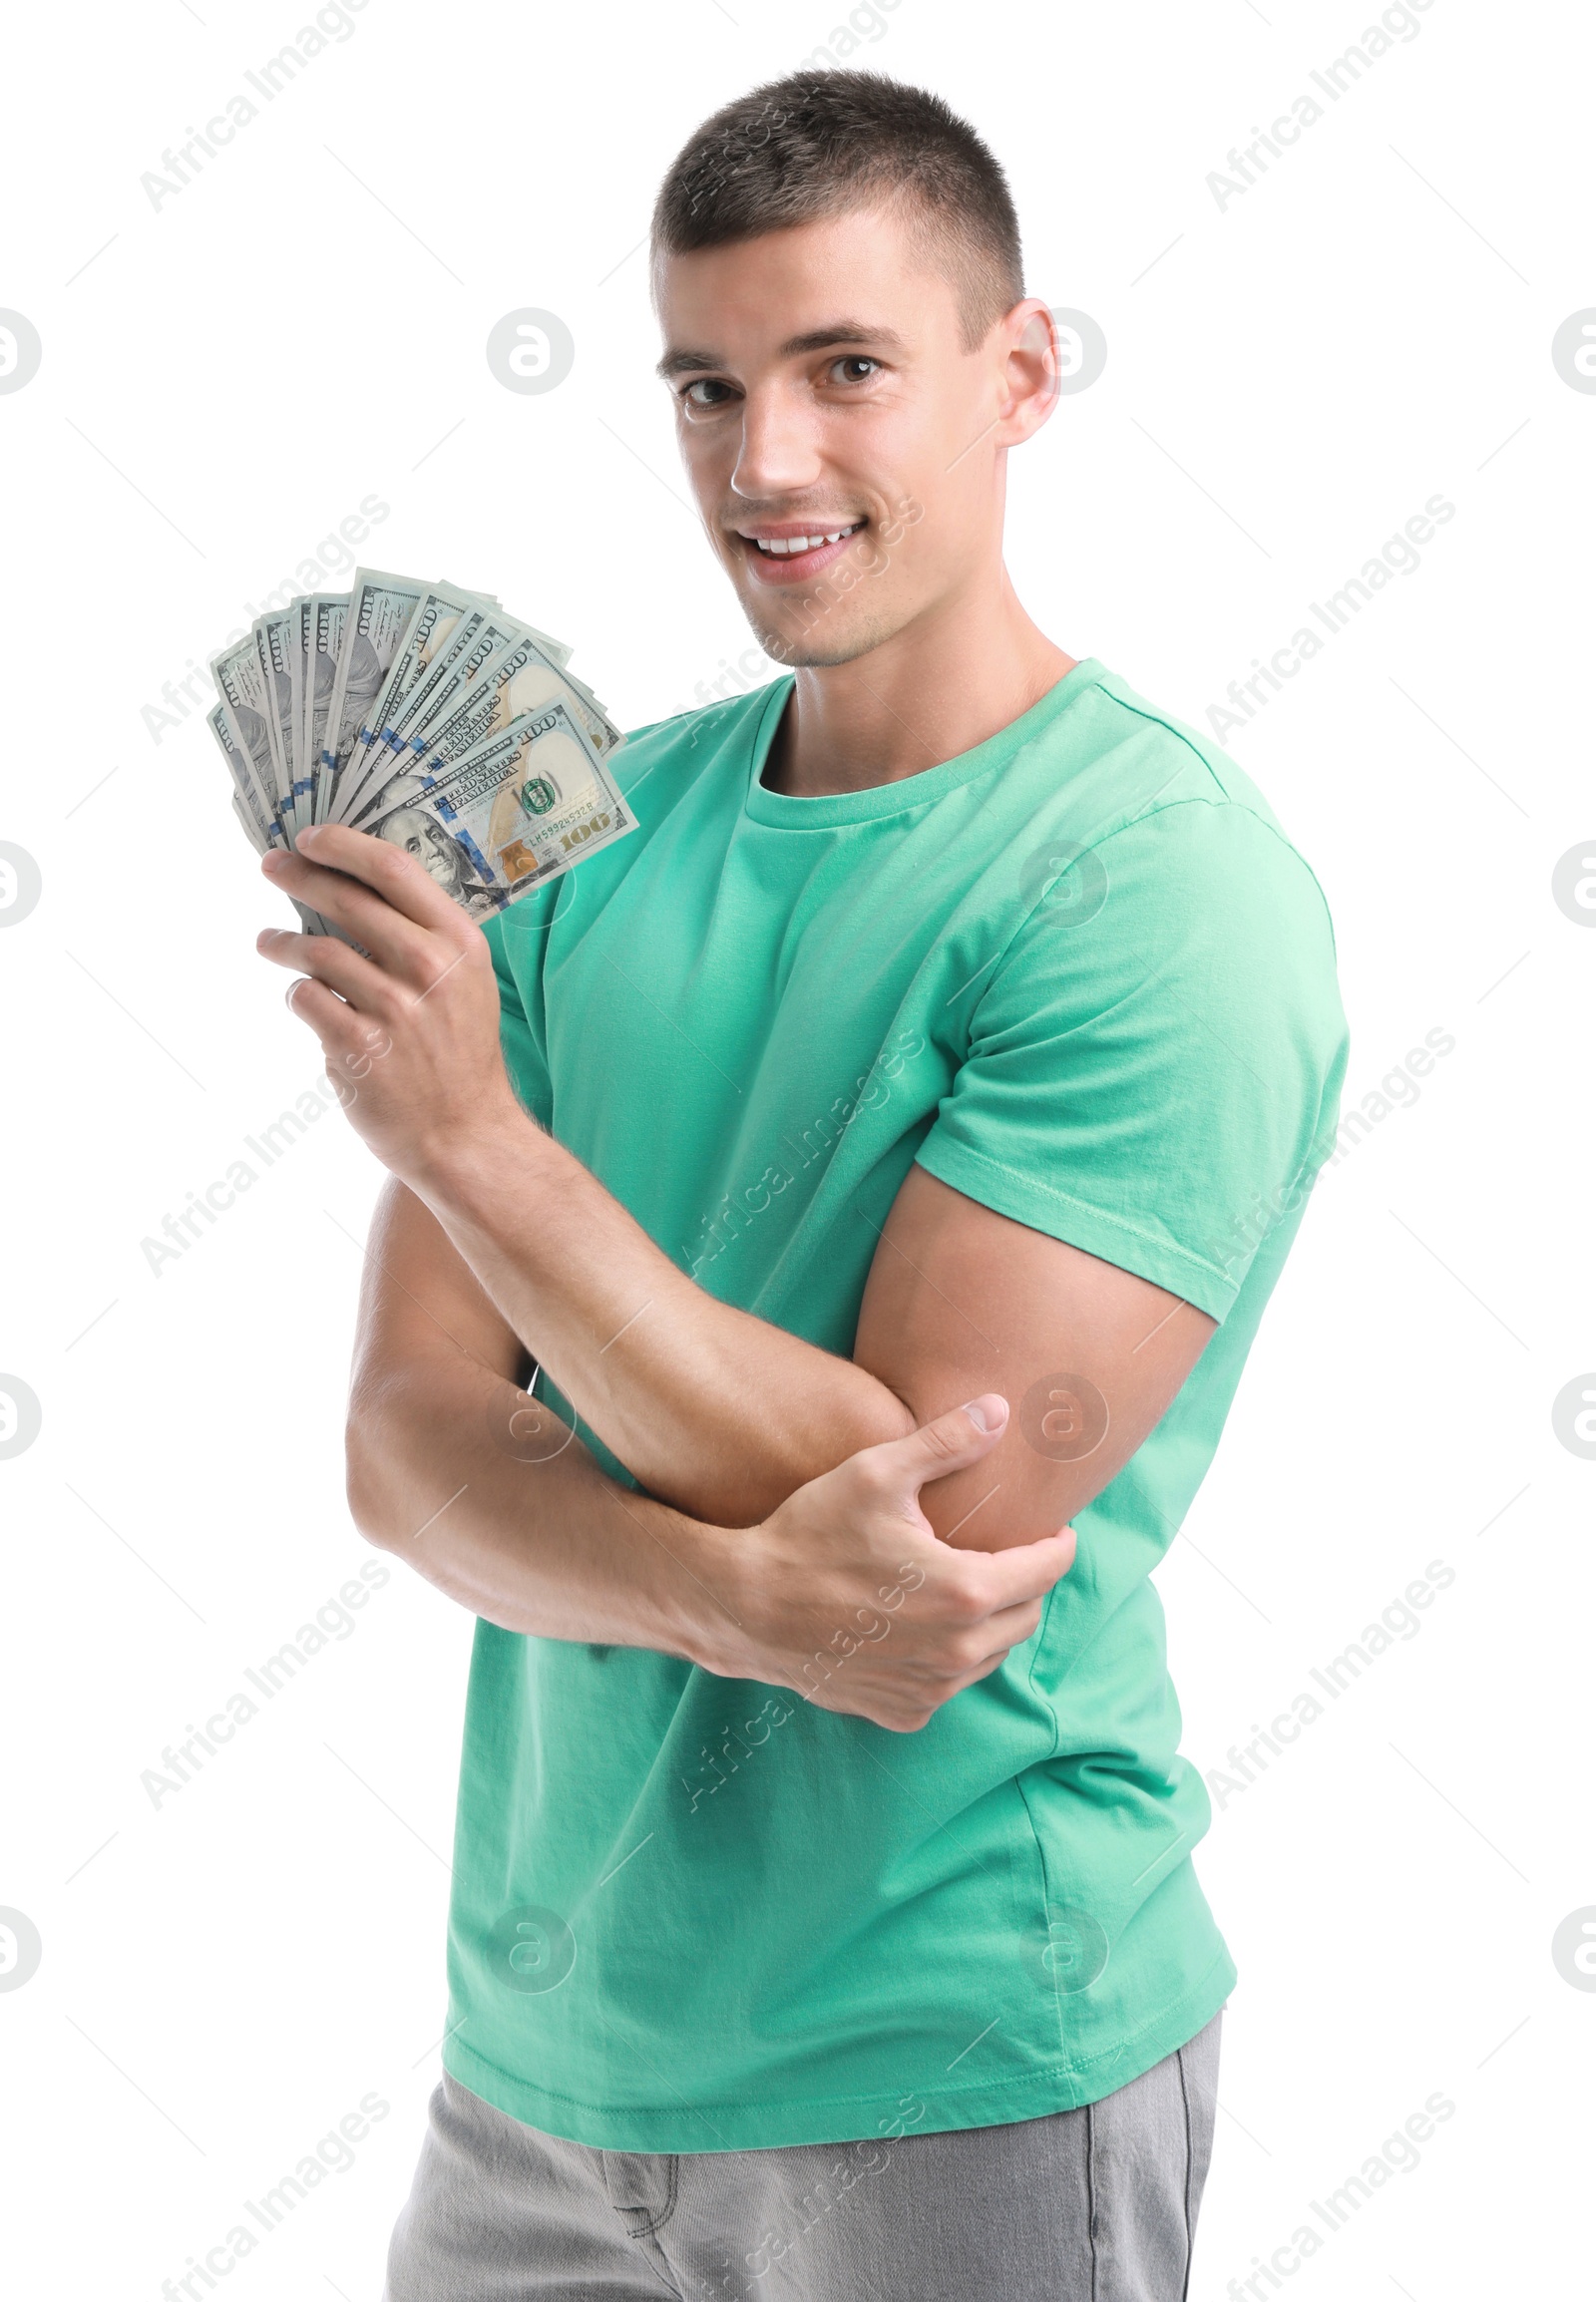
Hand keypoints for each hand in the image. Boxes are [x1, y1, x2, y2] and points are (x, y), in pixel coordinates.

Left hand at [256, 823, 521, 1187]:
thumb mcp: (466, 984)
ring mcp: (393, 1009)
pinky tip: (302, 998)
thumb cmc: (460, 1057)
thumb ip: (424, 937)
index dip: (343, 845)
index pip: (394, 868)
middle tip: (271, 867)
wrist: (465, 1135)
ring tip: (267, 942)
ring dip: (281, 941)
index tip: (310, 838)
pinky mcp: (358, 1046)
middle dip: (297, 876)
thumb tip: (355, 887)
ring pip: (314, 950)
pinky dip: (297, 994)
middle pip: (345, 899)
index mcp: (459, 944)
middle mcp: (428, 969)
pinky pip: (306, 999)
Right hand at [703, 1396, 1076, 1731]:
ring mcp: (930, 1690)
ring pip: (991, 1655)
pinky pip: (950, 1686)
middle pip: (1026, 1616)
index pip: (1046, 1570)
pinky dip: (950, 1659)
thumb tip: (1002, 1409)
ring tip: (966, 1587)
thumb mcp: (876, 1474)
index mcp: (966, 1591)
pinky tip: (923, 1627)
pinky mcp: (903, 1713)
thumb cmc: (810, 1534)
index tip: (1057, 1529)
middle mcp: (957, 1652)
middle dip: (1027, 1583)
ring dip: (991, 1623)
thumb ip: (947, 1441)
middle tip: (1008, 1554)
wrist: (745, 1607)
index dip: (1058, 1545)